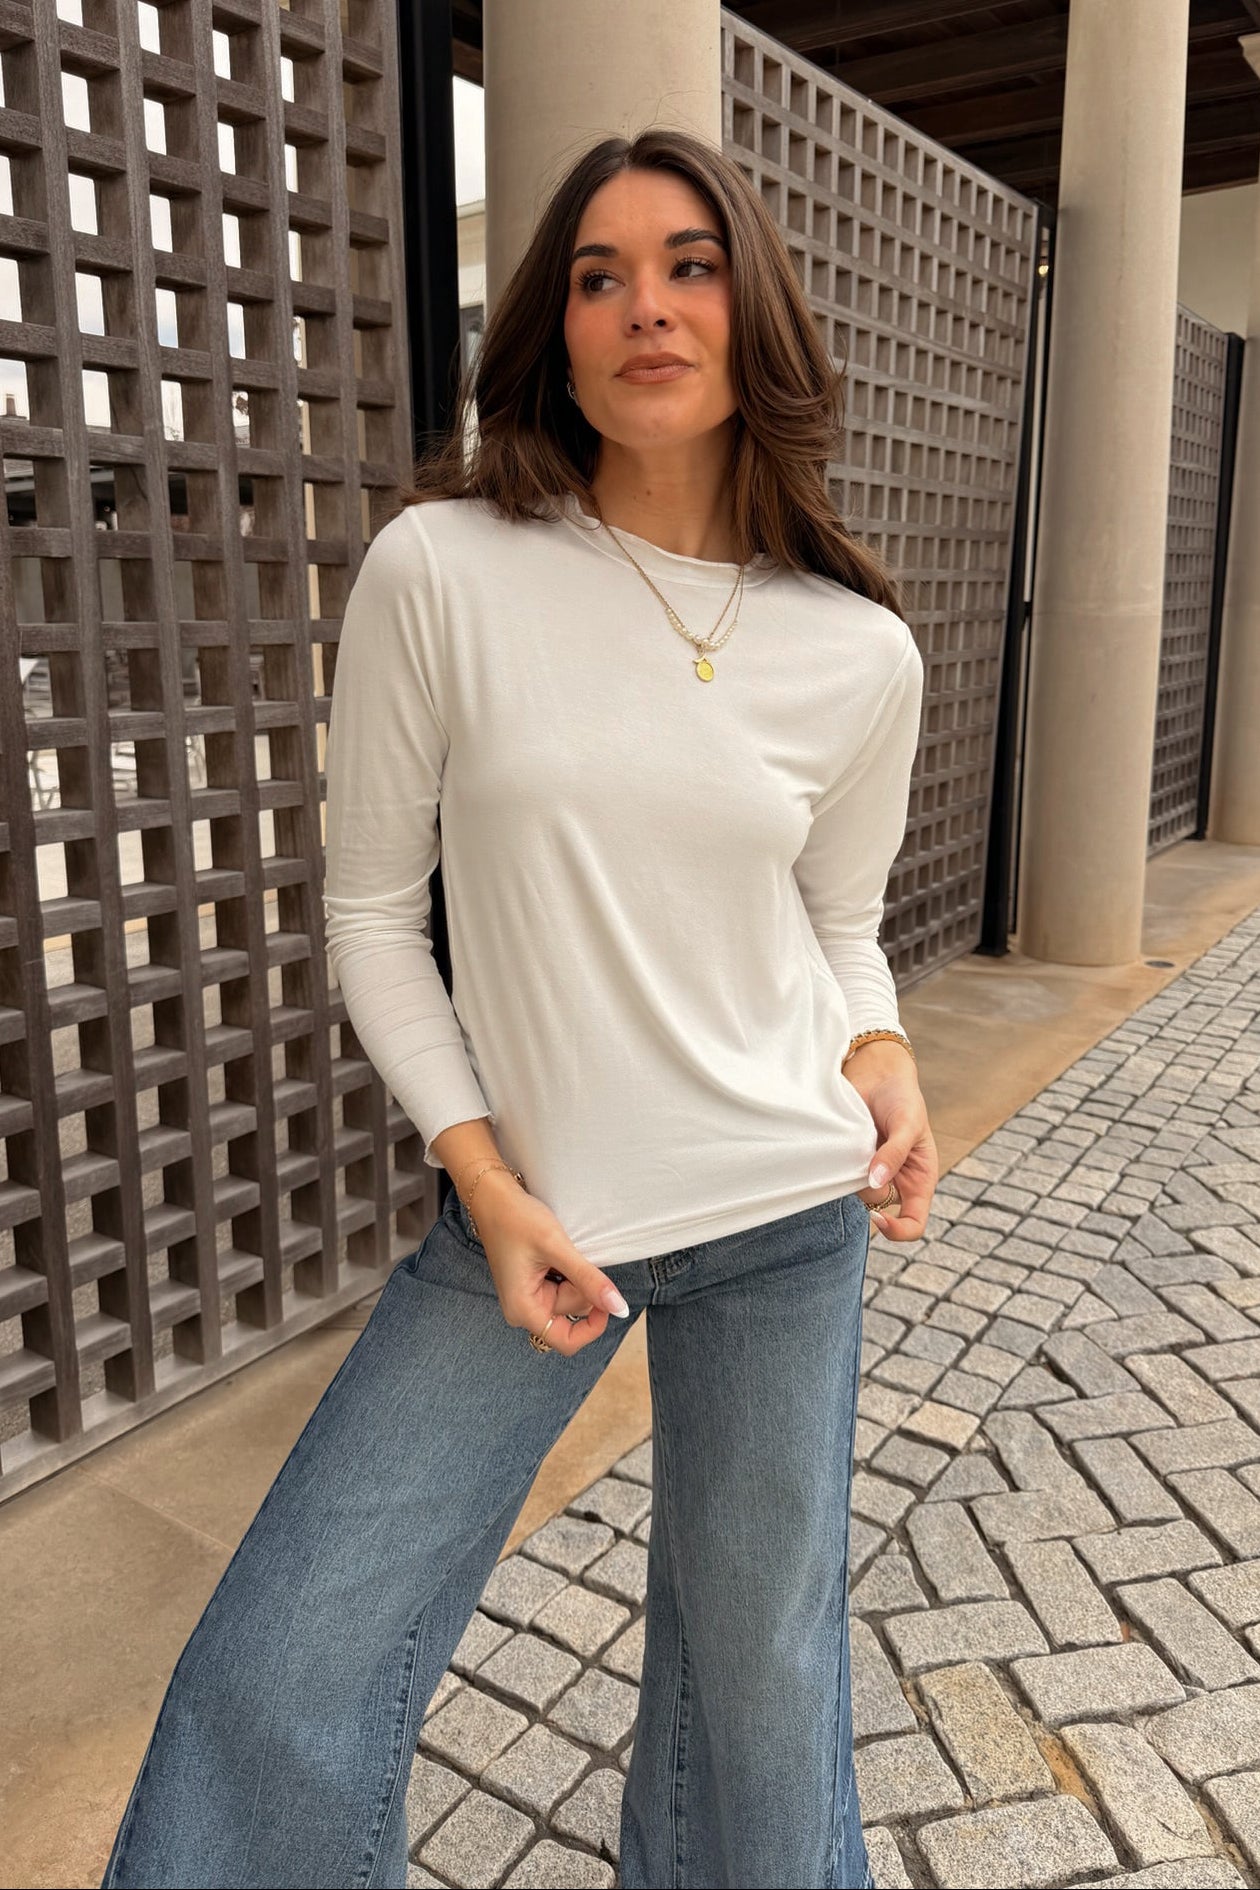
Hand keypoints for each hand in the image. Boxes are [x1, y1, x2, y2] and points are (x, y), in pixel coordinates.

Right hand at [466, 1170, 631, 1353]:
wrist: (494, 1197)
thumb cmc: (517, 1220)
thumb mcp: (557, 1248)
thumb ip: (589, 1280)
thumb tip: (620, 1308)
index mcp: (523, 1310)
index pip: (567, 1341)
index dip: (593, 1326)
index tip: (606, 1297)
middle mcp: (523, 1309)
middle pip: (572, 1313)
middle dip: (580, 1286)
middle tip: (566, 1255)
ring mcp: (529, 1297)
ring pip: (571, 1298)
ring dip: (575, 1275)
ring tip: (558, 1250)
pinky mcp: (534, 1285)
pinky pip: (563, 1286)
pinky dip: (568, 1271)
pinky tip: (555, 1252)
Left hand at [843, 1043, 938, 1240]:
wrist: (876, 1073)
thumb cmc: (902, 1098)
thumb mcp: (908, 1124)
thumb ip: (894, 1154)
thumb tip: (877, 1181)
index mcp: (919, 1179)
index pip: (914, 1223)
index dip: (898, 1230)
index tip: (877, 1217)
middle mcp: (895, 1181)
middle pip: (879, 1209)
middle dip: (869, 1191)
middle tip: (866, 1159)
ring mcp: (870, 1172)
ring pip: (857, 1193)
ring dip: (852, 1175)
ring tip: (857, 1142)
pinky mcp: (850, 1161)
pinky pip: (839, 1176)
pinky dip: (838, 1166)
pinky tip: (843, 1143)